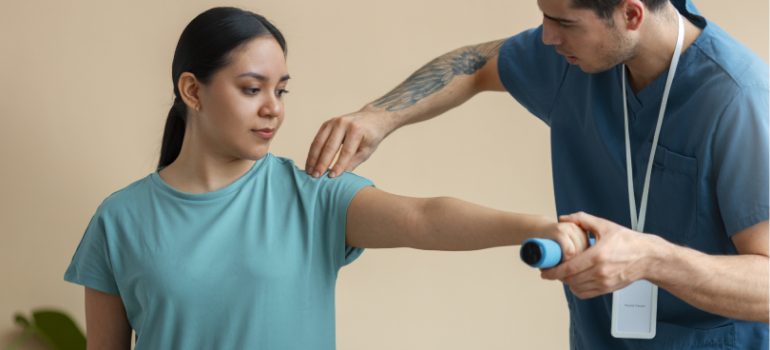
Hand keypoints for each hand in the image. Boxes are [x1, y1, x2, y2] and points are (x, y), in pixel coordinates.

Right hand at [305, 109, 391, 177]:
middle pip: (330, 146)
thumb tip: (340, 176)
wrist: (371, 118)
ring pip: (319, 142)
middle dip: (322, 163)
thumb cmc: (371, 136)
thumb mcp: (367, 150)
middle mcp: (343, 123)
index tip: (331, 177)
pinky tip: (310, 163)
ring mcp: (333, 122)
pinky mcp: (326, 124)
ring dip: (313, 158)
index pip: (346, 151)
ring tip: (309, 172)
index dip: (338, 165)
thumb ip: (353, 162)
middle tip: (316, 176)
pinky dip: (312, 152)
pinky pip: (317, 139)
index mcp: (356, 129)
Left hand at [540, 211, 662, 298]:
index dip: (553, 271)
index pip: (569, 268)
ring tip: (562, 273)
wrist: (648, 257)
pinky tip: (575, 280)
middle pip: (570, 280)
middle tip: (550, 270)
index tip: (544, 270)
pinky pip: (586, 294)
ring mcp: (605, 282)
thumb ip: (583, 219)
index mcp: (598, 256)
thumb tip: (564, 218)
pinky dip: (576, 288)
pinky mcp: (608, 289)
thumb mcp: (605, 225)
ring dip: (566, 282)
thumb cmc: (629, 242)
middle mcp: (601, 272)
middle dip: (557, 276)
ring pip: (576, 288)